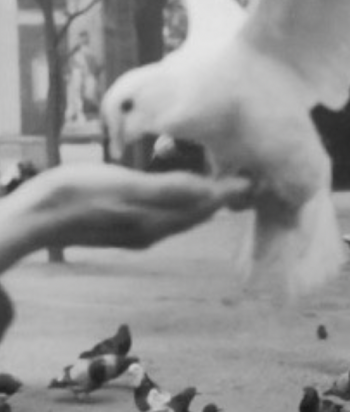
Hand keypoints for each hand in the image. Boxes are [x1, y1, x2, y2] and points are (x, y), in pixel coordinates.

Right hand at [21, 165, 251, 251]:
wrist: (33, 219)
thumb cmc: (75, 195)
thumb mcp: (124, 186)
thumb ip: (168, 190)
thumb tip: (211, 192)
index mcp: (158, 221)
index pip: (206, 207)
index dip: (231, 192)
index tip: (256, 180)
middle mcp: (154, 231)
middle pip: (199, 214)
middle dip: (223, 198)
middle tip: (248, 179)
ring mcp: (138, 232)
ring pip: (183, 217)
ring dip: (203, 200)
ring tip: (223, 183)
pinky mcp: (124, 228)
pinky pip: (165, 216)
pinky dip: (181, 202)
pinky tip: (180, 191)